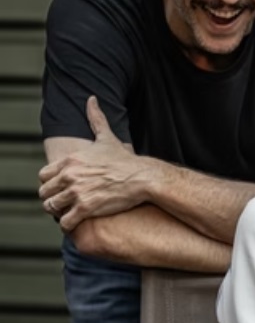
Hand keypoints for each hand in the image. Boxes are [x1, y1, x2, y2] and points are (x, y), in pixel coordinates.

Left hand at [39, 97, 153, 230]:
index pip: (43, 175)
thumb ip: (96, 118)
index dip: (51, 182)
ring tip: (68, 212)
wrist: (143, 177)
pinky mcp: (87, 208)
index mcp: (71, 160)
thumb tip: (91, 99)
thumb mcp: (107, 137)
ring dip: (58, 212)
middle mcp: (70, 176)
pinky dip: (67, 224)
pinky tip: (75, 222)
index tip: (60, 187)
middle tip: (64, 201)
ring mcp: (77, 192)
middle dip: (52, 198)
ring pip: (51, 207)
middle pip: (45, 192)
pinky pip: (65, 221)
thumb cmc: (125, 159)